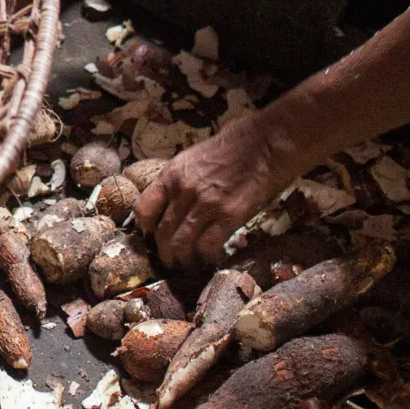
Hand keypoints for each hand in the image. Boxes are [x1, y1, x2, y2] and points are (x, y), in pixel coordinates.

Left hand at [132, 113, 298, 268]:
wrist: (265, 142)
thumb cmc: (233, 146)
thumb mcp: (193, 158)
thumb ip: (180, 181)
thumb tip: (171, 203)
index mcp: (171, 174)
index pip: (144, 209)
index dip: (146, 228)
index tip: (152, 236)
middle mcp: (183, 190)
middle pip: (162, 232)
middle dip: (164, 252)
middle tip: (170, 260)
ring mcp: (205, 204)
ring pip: (181, 243)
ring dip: (182, 260)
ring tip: (187, 265)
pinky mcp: (229, 215)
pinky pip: (208, 246)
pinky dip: (206, 256)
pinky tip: (210, 257)